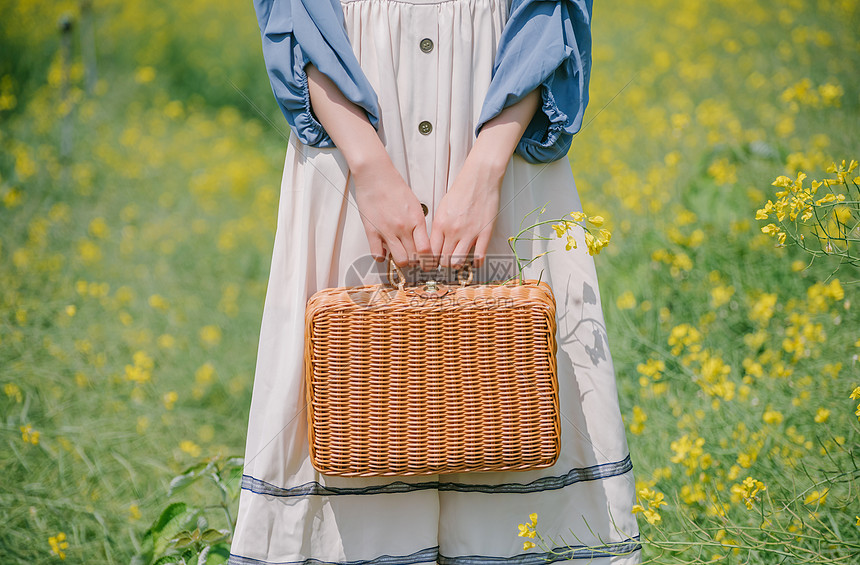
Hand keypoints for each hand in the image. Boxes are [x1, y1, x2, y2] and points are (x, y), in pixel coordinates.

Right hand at [351, 156, 431, 267]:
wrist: (375, 175)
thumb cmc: (394, 187)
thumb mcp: (414, 204)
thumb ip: (418, 223)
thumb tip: (422, 239)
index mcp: (416, 220)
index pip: (426, 250)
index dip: (428, 261)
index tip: (428, 264)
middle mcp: (403, 227)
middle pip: (414, 257)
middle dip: (416, 263)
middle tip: (414, 261)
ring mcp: (387, 230)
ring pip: (399, 259)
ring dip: (401, 261)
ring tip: (400, 255)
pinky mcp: (372, 231)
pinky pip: (377, 255)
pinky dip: (381, 257)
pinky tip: (383, 251)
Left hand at [428, 146, 505, 269]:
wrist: (480, 178)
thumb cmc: (462, 190)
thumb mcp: (442, 207)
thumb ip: (438, 226)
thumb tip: (435, 243)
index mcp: (440, 224)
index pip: (430, 252)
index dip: (431, 261)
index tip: (433, 263)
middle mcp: (453, 231)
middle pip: (443, 260)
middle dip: (443, 264)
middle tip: (447, 263)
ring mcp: (469, 233)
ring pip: (458, 262)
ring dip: (457, 265)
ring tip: (459, 261)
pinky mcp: (485, 233)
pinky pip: (479, 257)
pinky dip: (476, 263)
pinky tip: (474, 260)